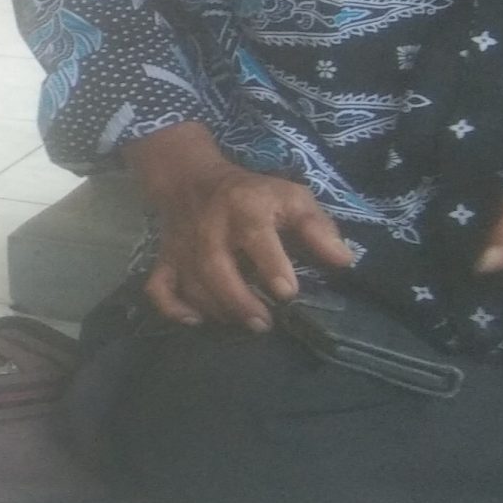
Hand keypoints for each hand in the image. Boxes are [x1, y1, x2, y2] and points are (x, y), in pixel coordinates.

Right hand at [126, 124, 354, 330]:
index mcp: (245, 208)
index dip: (271, 265)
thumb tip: (344, 261)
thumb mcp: (290, 197)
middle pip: (217, 268)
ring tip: (245, 323)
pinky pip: (159, 287)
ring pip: (192, 284)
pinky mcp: (166, 259)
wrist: (191, 179)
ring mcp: (183, 246)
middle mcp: (210, 228)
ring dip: (218, 309)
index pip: (255, 236)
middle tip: (264, 323)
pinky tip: (196, 320)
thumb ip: (318, 228)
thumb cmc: (253, 194)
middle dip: (240, 300)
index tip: (287, 292)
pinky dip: (173, 308)